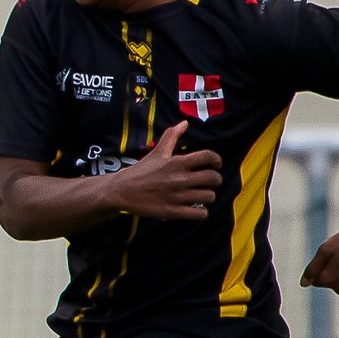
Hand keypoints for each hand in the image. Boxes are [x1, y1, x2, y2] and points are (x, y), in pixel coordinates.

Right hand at [106, 121, 222, 220]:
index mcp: (177, 163)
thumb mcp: (157, 152)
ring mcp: (177, 196)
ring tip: (201, 195)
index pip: (208, 157)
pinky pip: (199, 214)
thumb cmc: (141, 171)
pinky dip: (202, 212)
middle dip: (215, 180)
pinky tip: (196, 209)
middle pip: (213, 178)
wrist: (121, 191)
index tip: (215, 164)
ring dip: (208, 196)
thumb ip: (171, 136)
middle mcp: (179, 179)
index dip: (217, 160)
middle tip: (210, 182)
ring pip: (209, 196)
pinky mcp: (173, 212)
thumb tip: (184, 123)